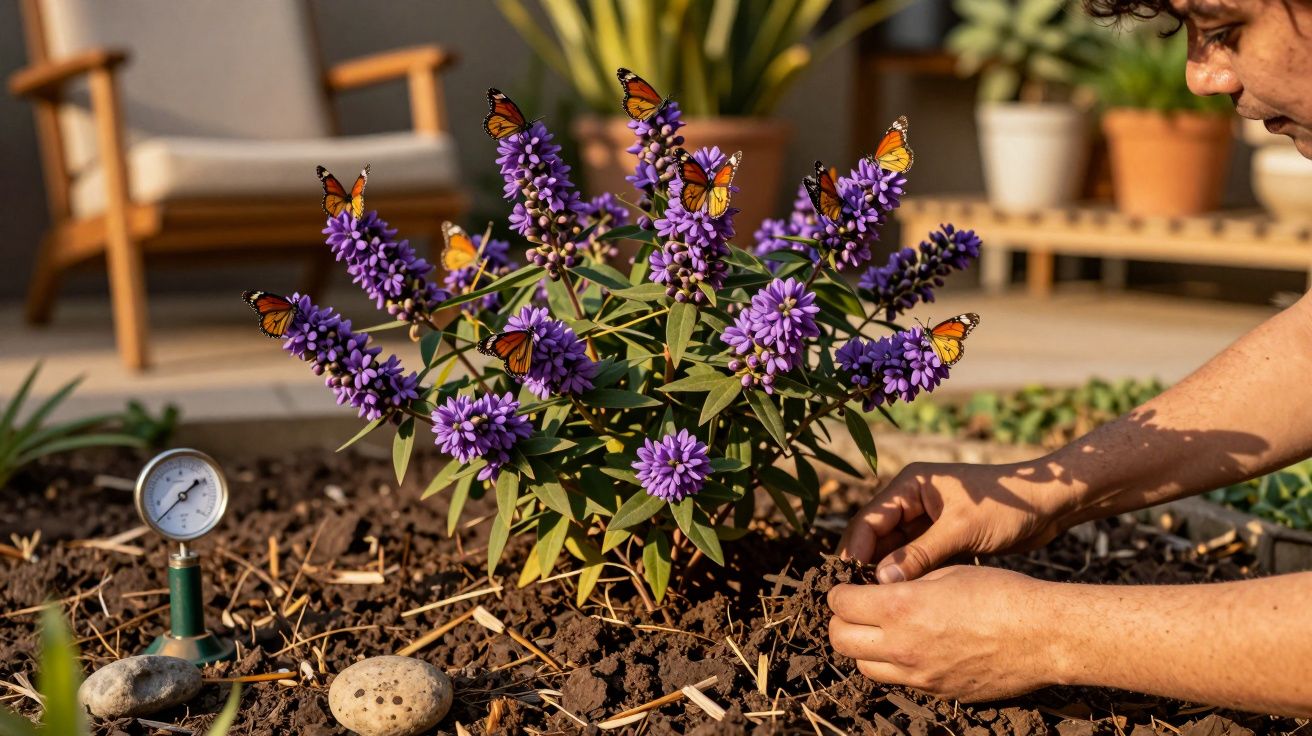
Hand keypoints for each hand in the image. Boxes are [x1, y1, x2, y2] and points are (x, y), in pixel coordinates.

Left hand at [828, 565, 1062, 700]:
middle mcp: (903, 646)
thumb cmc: (1001, 594)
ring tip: (880, 629)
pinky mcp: (938, 693)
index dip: (838, 592)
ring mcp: (919, 676)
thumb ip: (906, 583)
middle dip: (840, 621)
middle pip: (841, 640)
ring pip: (865, 667)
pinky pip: (899, 681)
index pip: (841, 604)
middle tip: (854, 608)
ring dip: (863, 647)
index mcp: (901, 608)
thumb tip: (880, 587)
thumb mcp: (946, 573)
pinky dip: (894, 664)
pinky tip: (914, 646)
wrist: (1045, 636)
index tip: (846, 586)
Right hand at [838, 461, 1076, 582]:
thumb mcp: (962, 529)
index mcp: (910, 485)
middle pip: (874, 536)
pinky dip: (906, 576)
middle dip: (864, 565)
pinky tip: (899, 600)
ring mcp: (923, 519)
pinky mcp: (938, 537)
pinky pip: (912, 558)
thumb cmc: (1008, 506)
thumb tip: (882, 581)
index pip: (869, 519)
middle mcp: (910, 499)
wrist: (1050, 505)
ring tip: (873, 605)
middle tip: (852, 599)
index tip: (846, 581)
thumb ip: (921, 554)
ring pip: (891, 550)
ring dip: (884, 574)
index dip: (854, 550)